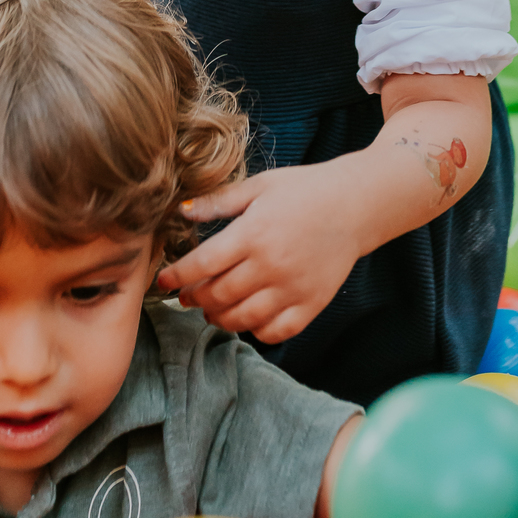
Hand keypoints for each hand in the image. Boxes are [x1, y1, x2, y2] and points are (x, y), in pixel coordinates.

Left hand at [156, 159, 367, 343]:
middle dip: (195, 298)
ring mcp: (292, 288)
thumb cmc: (304, 190)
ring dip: (219, 318)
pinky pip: (276, 331)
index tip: (162, 282)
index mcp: (253, 233)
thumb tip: (182, 211)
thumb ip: (220, 202)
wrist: (355, 204)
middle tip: (187, 296)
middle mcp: (271, 265)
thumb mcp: (259, 186)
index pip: (203, 264)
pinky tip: (247, 319)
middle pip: (218, 295)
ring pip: (242, 318)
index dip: (178, 276)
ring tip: (211, 310)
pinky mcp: (311, 304)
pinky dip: (256, 331)